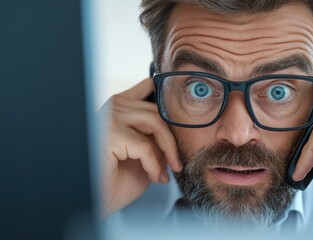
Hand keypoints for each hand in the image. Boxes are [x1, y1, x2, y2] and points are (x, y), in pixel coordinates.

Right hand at [98, 78, 181, 216]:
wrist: (99, 199)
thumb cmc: (120, 176)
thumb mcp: (144, 149)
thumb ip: (156, 132)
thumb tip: (181, 126)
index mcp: (121, 104)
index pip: (150, 86)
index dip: (168, 102)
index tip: (182, 125)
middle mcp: (114, 106)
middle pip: (158, 110)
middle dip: (172, 140)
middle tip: (176, 164)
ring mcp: (110, 117)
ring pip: (156, 124)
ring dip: (168, 151)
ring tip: (169, 171)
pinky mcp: (110, 134)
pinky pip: (145, 146)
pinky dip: (154, 165)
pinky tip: (155, 177)